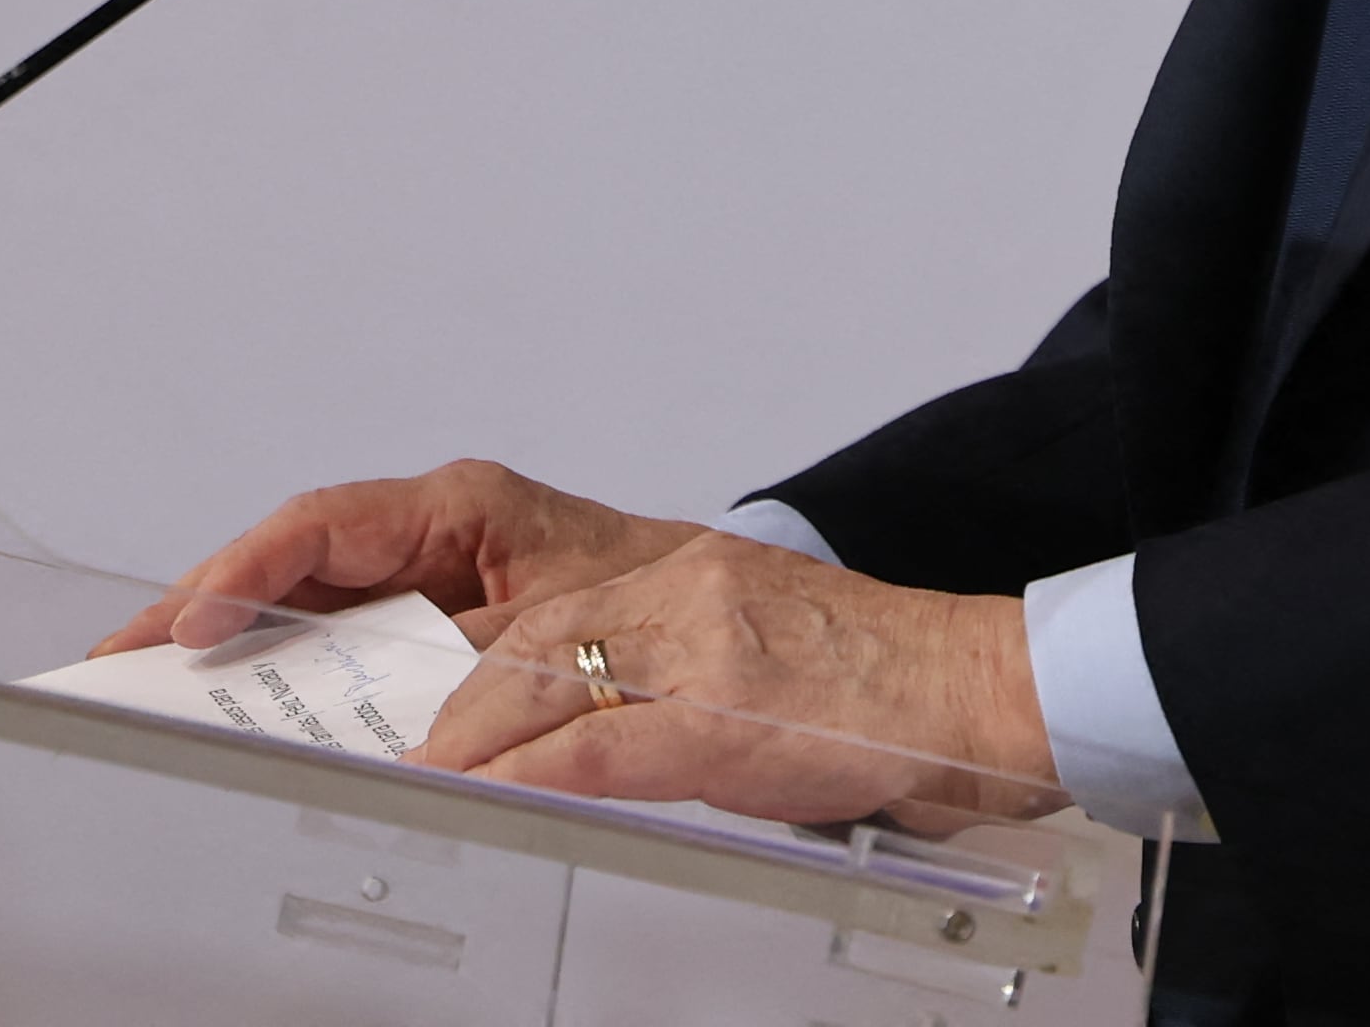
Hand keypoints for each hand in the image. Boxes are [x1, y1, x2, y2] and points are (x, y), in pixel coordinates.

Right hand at [91, 458, 699, 656]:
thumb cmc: (668, 600)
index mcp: (463, 507)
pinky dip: (290, 669)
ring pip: (308, 601)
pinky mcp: (436, 623)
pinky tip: (245, 708)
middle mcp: (435, 532)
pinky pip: (347, 640)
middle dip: (203, 606)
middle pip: (293, 562)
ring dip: (234, 641)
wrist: (733, 623)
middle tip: (118, 661)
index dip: (246, 572)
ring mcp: (430, 576)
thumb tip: (416, 731)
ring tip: (154, 686)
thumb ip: (491, 674)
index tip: (192, 622)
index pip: (326, 525)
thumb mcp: (574, 630)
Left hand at [417, 529, 1056, 829]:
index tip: (410, 694)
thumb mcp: (763, 650)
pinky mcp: (728, 715)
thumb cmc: (885, 683)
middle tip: (388, 741)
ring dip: (470, 737)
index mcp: (691, 574)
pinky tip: (487, 795)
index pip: (545, 608)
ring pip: (548, 678)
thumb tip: (592, 735)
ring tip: (418, 779)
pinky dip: (533, 772)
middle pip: (528, 635)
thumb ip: (677, 673)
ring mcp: (704, 649)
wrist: (981, 686)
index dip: (462, 655)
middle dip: (445, 693)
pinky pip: (604, 745)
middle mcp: (685, 593)